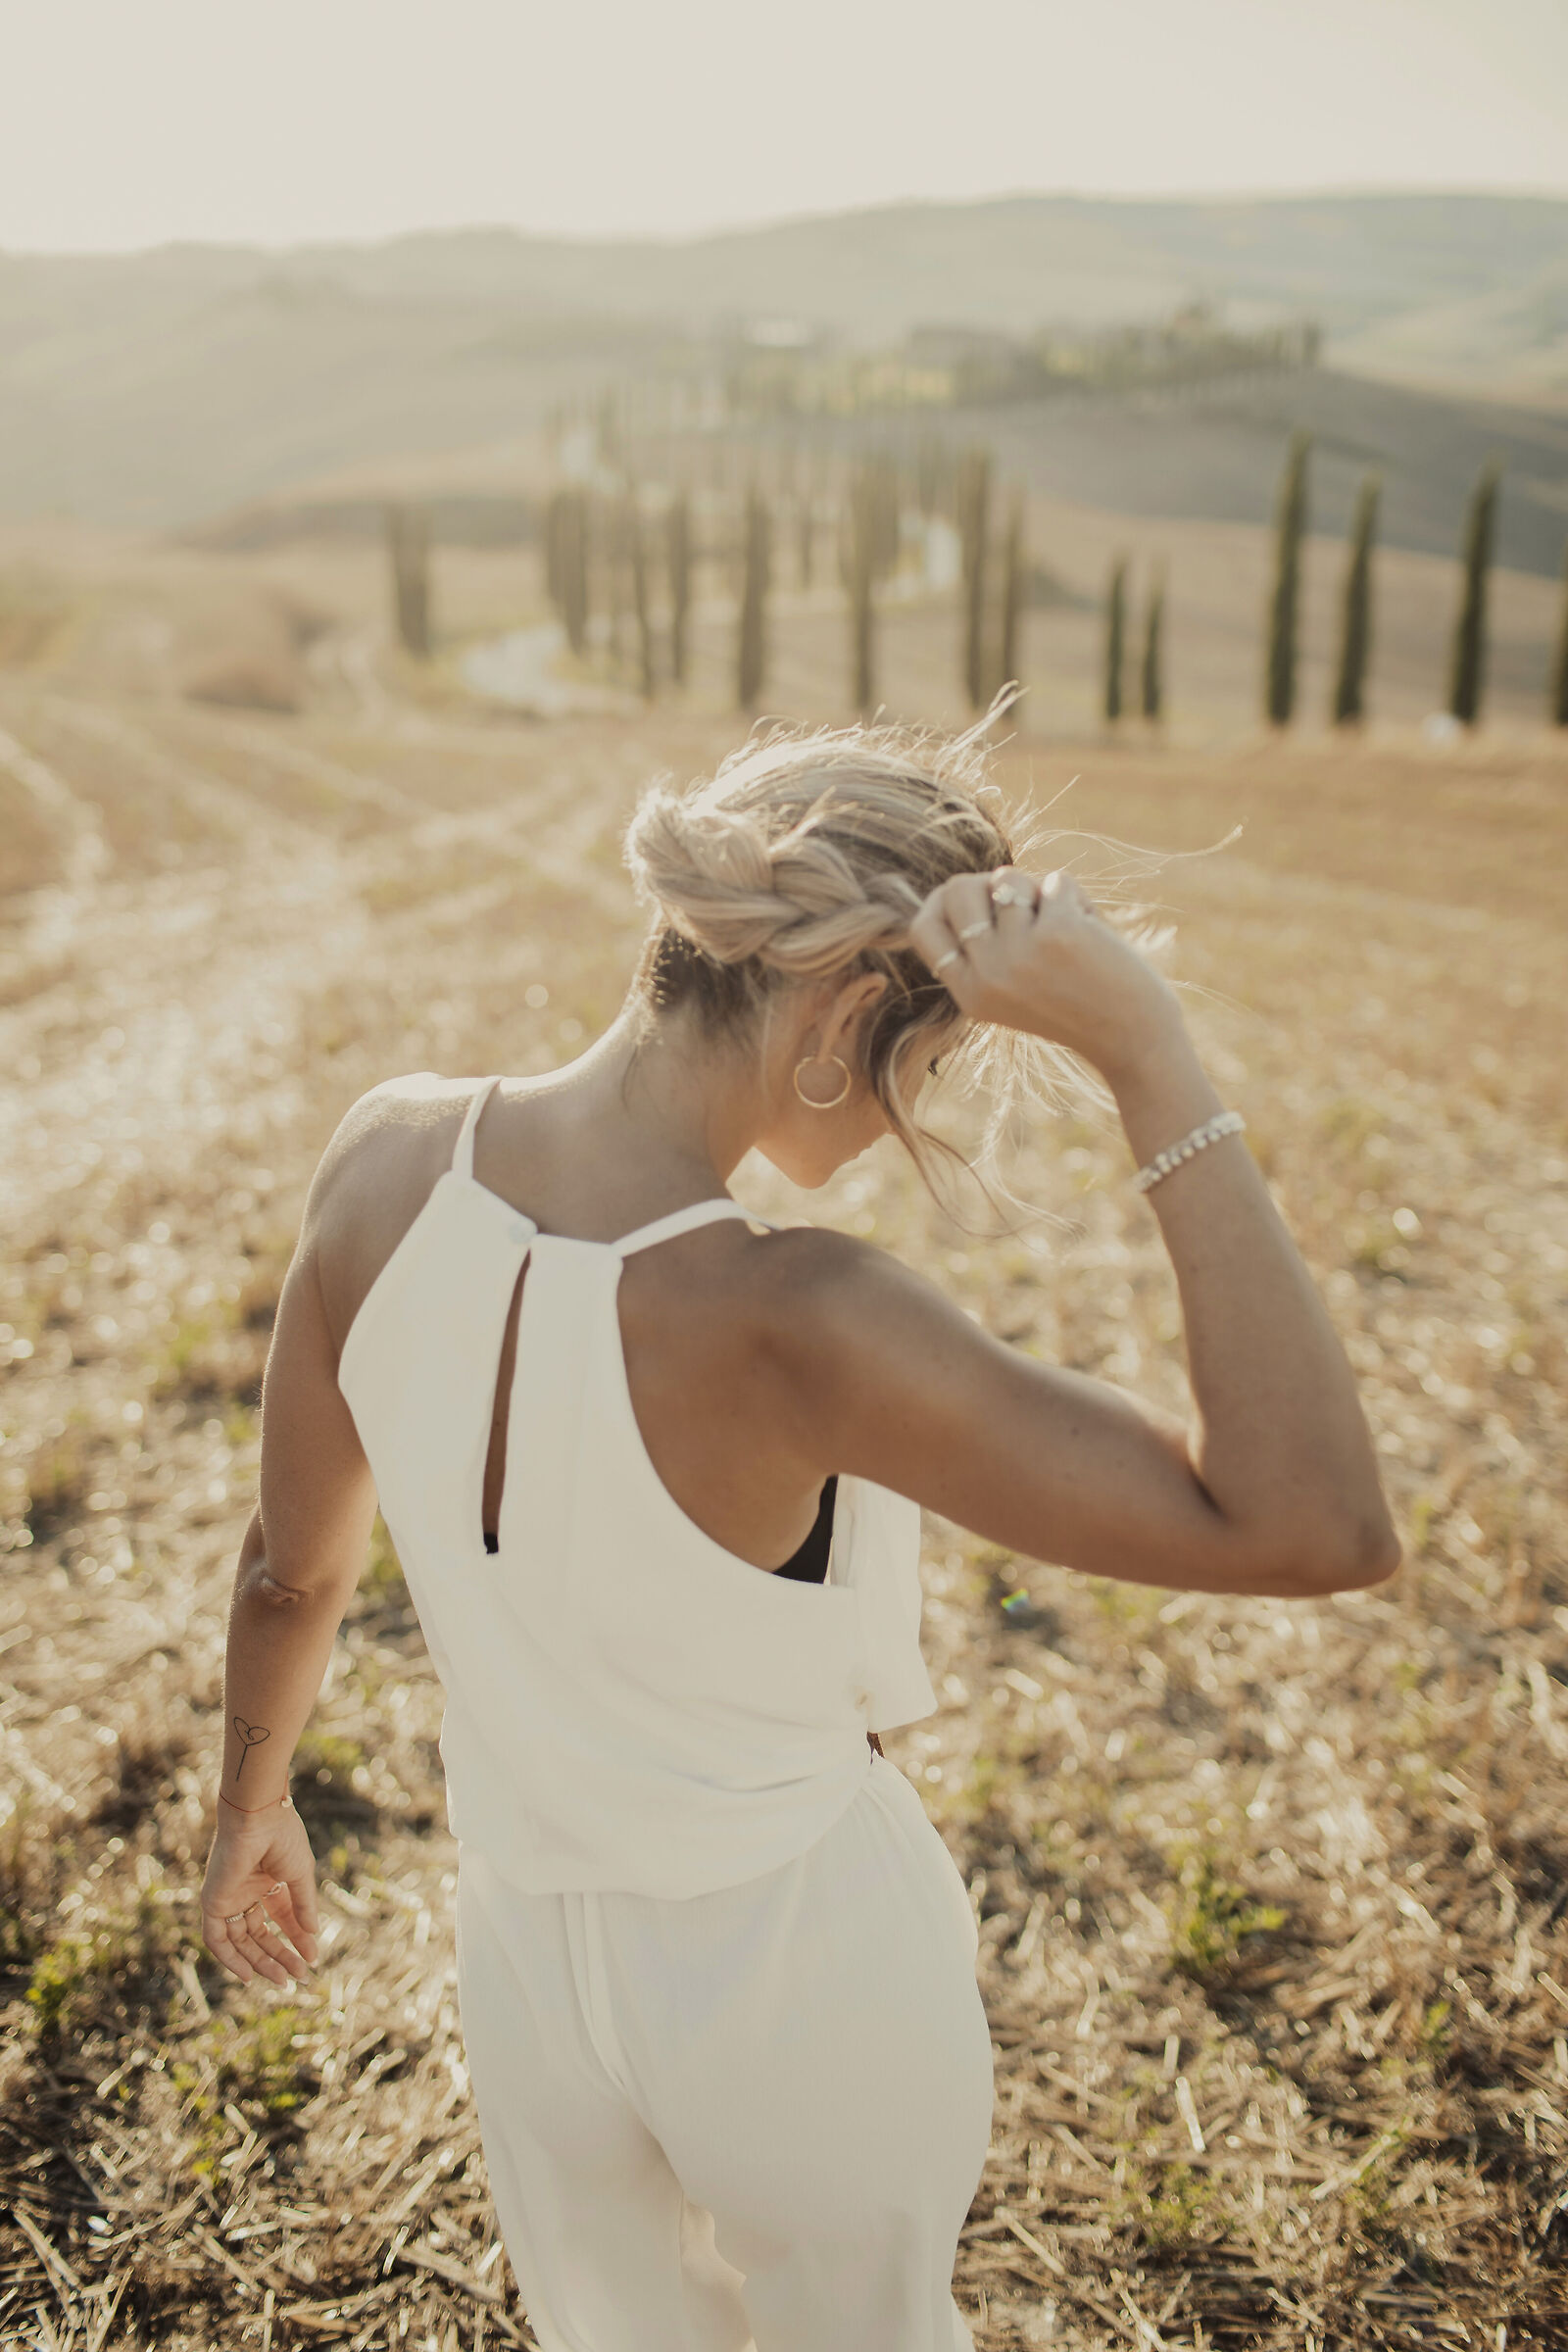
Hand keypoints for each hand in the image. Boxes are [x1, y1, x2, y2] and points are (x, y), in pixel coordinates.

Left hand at [201, 1800, 319, 1986]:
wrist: (259, 1817)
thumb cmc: (282, 1838)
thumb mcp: (300, 1876)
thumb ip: (303, 1907)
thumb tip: (314, 1936)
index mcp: (268, 1880)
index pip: (281, 1918)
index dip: (297, 1939)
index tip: (312, 1958)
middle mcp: (246, 1891)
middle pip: (261, 1934)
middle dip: (280, 1955)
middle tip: (298, 1976)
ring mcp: (229, 1898)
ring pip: (241, 1941)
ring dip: (260, 1961)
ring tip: (282, 1979)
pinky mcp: (213, 1902)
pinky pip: (216, 1939)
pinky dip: (230, 1959)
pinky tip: (249, 1975)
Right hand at [911, 866, 1183, 1082]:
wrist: (1131, 1038)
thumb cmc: (1077, 1004)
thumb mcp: (1013, 988)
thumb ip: (986, 947)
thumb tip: (979, 881)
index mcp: (968, 993)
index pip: (922, 927)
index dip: (944, 901)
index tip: (977, 898)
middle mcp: (985, 976)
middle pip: (956, 889)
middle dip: (991, 882)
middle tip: (1026, 903)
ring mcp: (1018, 954)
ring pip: (1007, 878)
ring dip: (1040, 890)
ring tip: (1065, 921)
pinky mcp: (1057, 934)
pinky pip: (1054, 881)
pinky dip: (1077, 897)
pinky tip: (1091, 929)